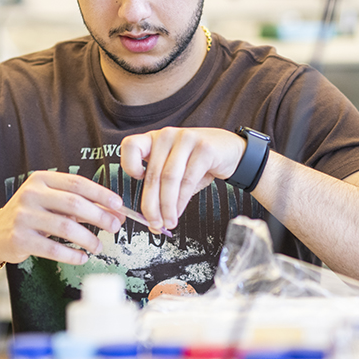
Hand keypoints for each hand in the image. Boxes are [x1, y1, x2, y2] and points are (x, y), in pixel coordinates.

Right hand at [0, 171, 126, 265]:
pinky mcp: (19, 239)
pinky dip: (71, 254)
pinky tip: (82, 257)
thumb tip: (116, 213)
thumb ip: (82, 205)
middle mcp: (31, 194)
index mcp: (42, 180)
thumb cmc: (32, 215)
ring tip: (98, 247)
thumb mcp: (52, 203)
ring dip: (88, 238)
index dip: (101, 194)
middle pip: (73, 203)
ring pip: (65, 227)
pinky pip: (52, 248)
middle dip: (99, 216)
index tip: (118, 205)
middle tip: (114, 227)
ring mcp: (23, 216)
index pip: (77, 183)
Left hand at [120, 127, 244, 231]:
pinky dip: (182, 201)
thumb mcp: (177, 171)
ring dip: (167, 206)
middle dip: (152, 204)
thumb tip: (153, 221)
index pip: (131, 145)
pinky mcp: (204, 148)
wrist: (230, 150)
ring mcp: (186, 139)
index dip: (128, 165)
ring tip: (168, 222)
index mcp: (155, 139)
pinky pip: (188, 180)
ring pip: (170, 179)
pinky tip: (179, 211)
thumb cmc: (200, 161)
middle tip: (154, 223)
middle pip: (153, 174)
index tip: (136, 180)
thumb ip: (162, 190)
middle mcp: (167, 136)